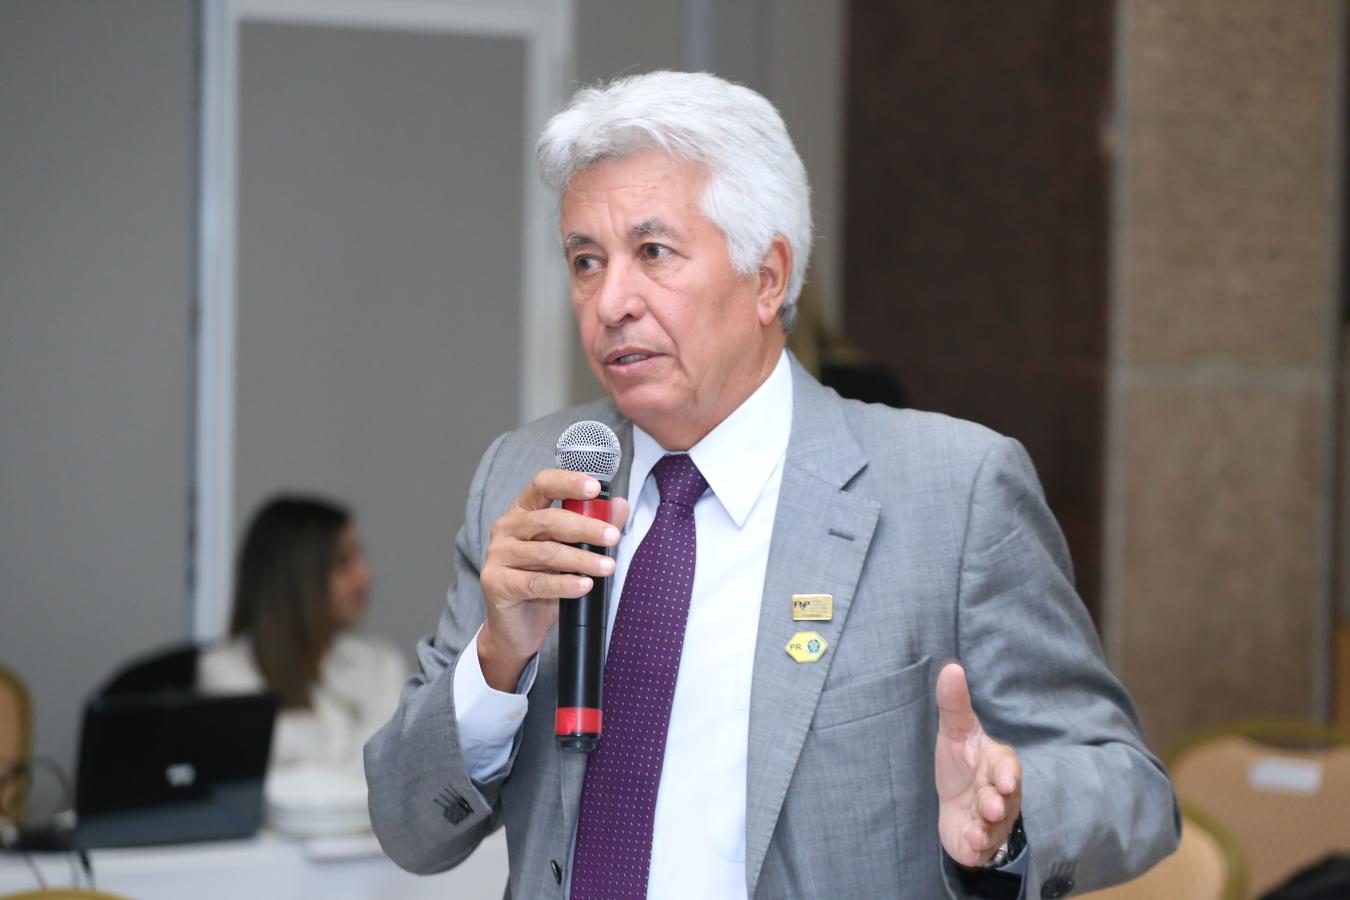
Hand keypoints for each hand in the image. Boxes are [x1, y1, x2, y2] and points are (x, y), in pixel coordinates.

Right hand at [477, 469, 627, 691]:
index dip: (568, 482)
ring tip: (607, 567)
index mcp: (523, 512)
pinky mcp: (495, 582)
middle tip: (613, 537)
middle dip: (586, 528)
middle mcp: (506, 527)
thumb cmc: (545, 584)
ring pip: (546, 552)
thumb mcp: (573, 552)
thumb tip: (620, 505)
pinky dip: (564, 583)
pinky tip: (584, 585)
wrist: (518, 628)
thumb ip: (594, 527)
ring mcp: (497, 554)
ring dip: (581, 559)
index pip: (543, 485)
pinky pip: (536, 582)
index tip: (595, 488)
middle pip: (549, 520)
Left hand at [935, 661, 1022, 867]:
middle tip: (989, 804)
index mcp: (997, 765)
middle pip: (1004, 800)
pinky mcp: (981, 843)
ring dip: (986, 829)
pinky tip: (968, 846)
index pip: (1007, 767)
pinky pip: (983, 849)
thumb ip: (954, 704)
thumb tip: (951, 668)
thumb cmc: (961, 765)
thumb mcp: (955, 732)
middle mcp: (1000, 794)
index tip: (1003, 779)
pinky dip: (975, 848)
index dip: (1006, 773)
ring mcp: (993, 821)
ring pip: (994, 827)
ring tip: (976, 830)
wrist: (957, 807)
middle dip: (997, 803)